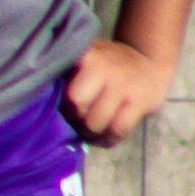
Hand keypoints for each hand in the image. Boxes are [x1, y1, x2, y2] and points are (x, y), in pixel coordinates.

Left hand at [62, 36, 176, 145]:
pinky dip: (110, 139)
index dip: (62, 104)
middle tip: (78, 121)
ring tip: (91, 133)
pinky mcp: (144, 101)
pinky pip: (119, 129)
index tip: (64, 109)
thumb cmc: (107, 65)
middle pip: (78, 106)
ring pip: (97, 122)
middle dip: (76, 118)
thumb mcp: (86, 61)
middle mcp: (105, 67)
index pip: (63, 88)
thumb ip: (68, 77)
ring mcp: (126, 84)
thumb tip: (46, 107)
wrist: (149, 60)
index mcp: (87, 56)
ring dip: (92, 134)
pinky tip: (106, 137)